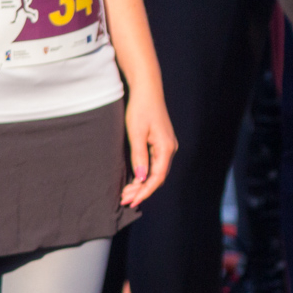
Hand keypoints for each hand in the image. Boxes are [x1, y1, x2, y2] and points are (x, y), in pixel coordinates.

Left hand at [121, 86, 177, 207]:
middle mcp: (170, 149)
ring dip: (142, 184)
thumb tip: (141, 178)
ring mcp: (166, 146)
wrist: (147, 90)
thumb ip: (139, 156)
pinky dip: (144, 174)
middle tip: (123, 200)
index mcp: (166, 148)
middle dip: (142, 190)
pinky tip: (133, 180)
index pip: (157, 177)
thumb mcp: (136, 133)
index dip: (144, 192)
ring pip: (156, 172)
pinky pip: (155, 164)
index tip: (130, 202)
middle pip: (158, 177)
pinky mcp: (161, 143)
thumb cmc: (140, 109)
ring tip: (125, 193)